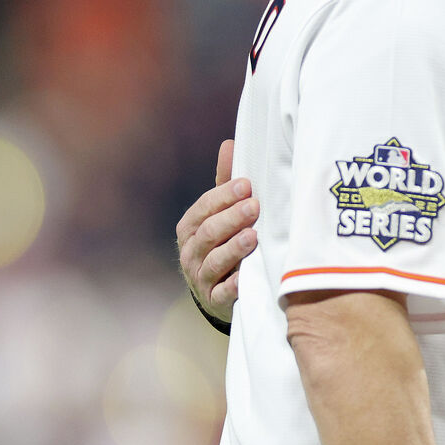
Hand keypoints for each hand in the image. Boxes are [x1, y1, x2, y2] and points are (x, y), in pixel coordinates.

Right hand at [176, 139, 259, 323]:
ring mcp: (200, 277)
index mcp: (190, 227)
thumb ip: (224, 184)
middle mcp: (190, 252)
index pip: (204, 208)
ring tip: (253, 237)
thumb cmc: (223, 242)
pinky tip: (246, 278)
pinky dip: (234, 286)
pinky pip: (223, 293)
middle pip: (208, 233)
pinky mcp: (214, 300)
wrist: (217, 291)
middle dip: (231, 218)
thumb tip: (230, 144)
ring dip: (233, 248)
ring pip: (214, 261)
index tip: (246, 185)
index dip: (223, 197)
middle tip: (254, 206)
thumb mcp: (221, 214)